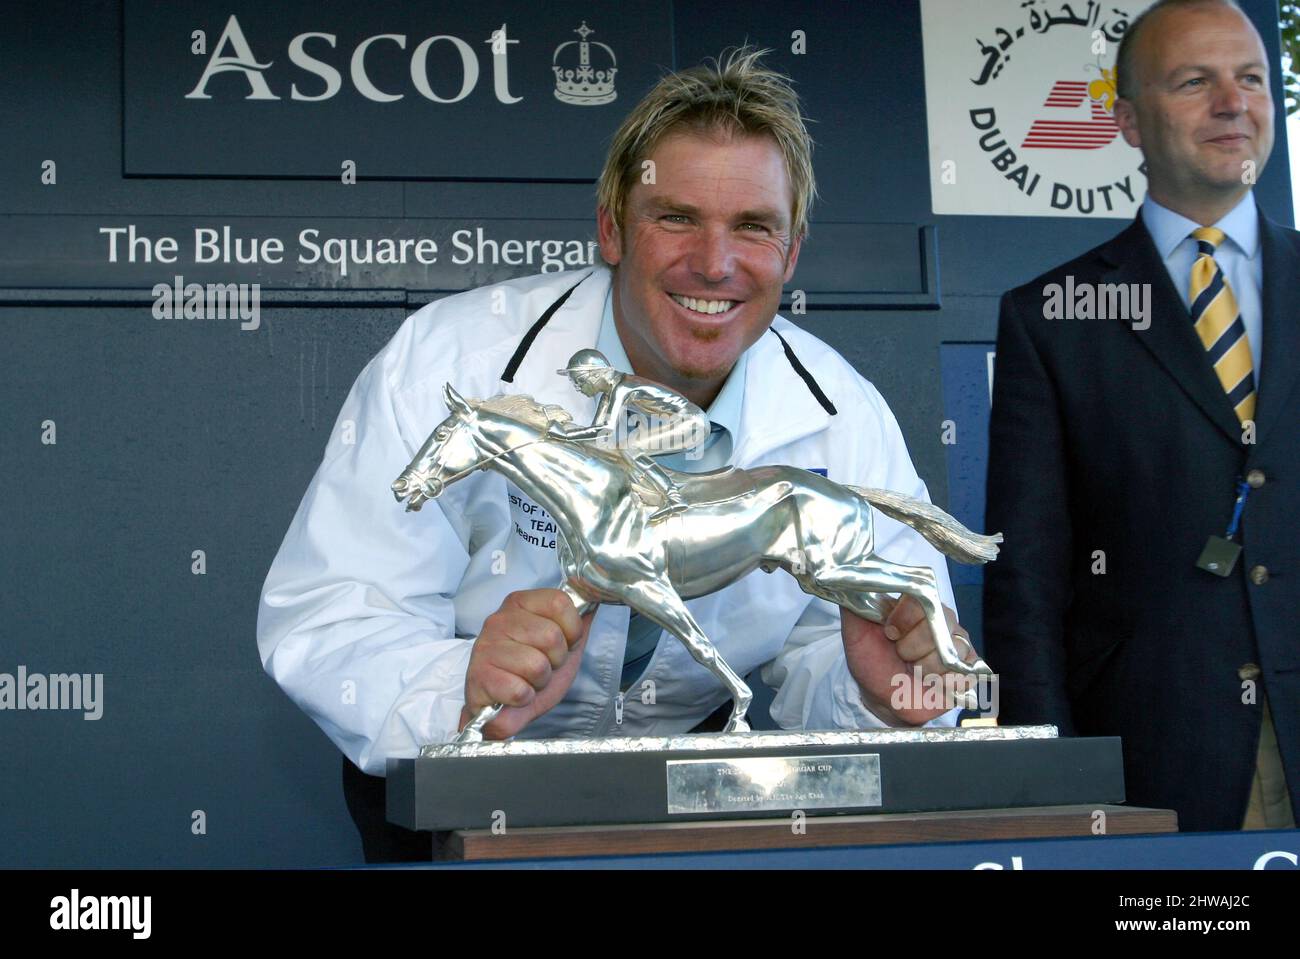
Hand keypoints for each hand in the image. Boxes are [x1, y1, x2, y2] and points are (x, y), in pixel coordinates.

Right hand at [460, 589, 595, 739]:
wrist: (502, 705)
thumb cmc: (531, 669)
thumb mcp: (563, 642)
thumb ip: (578, 621)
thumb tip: (597, 599)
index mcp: (520, 603)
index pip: (560, 602)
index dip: (570, 630)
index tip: (561, 643)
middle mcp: (499, 619)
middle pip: (551, 636)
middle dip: (555, 660)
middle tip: (541, 665)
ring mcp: (486, 647)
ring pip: (537, 665)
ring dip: (539, 681)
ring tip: (527, 679)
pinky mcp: (479, 677)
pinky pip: (520, 691)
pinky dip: (524, 699)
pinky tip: (514, 694)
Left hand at [841, 596, 979, 725]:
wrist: (883, 696)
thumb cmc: (872, 660)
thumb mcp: (855, 631)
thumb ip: (854, 603)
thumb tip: (849, 575)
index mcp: (917, 606)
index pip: (921, 597)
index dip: (904, 618)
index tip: (889, 633)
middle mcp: (942, 619)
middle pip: (938, 624)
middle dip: (911, 647)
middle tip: (902, 655)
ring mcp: (958, 643)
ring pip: (950, 651)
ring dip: (925, 668)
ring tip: (915, 671)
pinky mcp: (969, 668)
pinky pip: (964, 671)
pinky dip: (942, 682)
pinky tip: (932, 683)